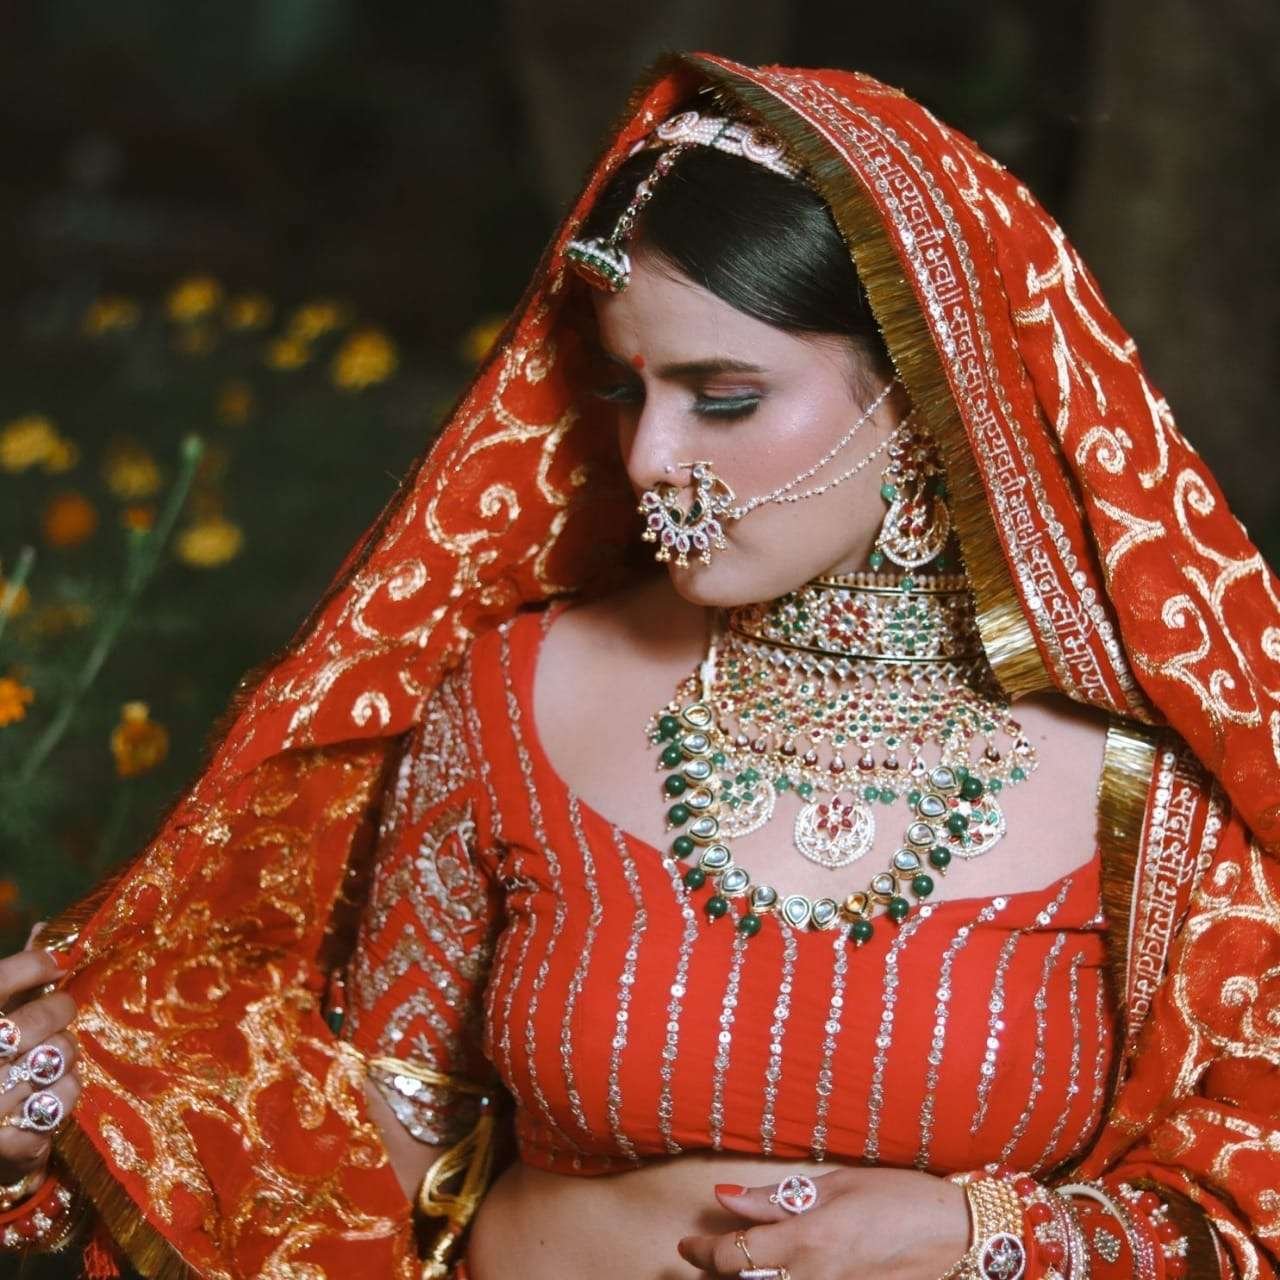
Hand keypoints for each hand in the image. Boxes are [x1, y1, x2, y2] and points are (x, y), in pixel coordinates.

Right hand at [0, 922, 81, 1189]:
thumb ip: (11, 982)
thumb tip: (43, 929)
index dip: (33, 965)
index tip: (57, 963)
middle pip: (38, 1021)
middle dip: (58, 1013)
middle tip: (59, 1013)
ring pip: (57, 1064)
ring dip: (66, 1060)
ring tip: (51, 1060)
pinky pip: (55, 1113)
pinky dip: (60, 1103)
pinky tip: (45, 1100)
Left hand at [676, 1166, 970, 1277]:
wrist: (956, 1235)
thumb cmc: (897, 1198)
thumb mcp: (834, 1185)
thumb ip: (776, 1198)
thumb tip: (725, 1198)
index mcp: (808, 1239)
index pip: (736, 1257)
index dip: (704, 1253)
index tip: (688, 1246)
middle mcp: (816, 1278)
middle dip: (720, 1274)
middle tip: (706, 1259)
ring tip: (739, 1269)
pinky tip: (781, 1274)